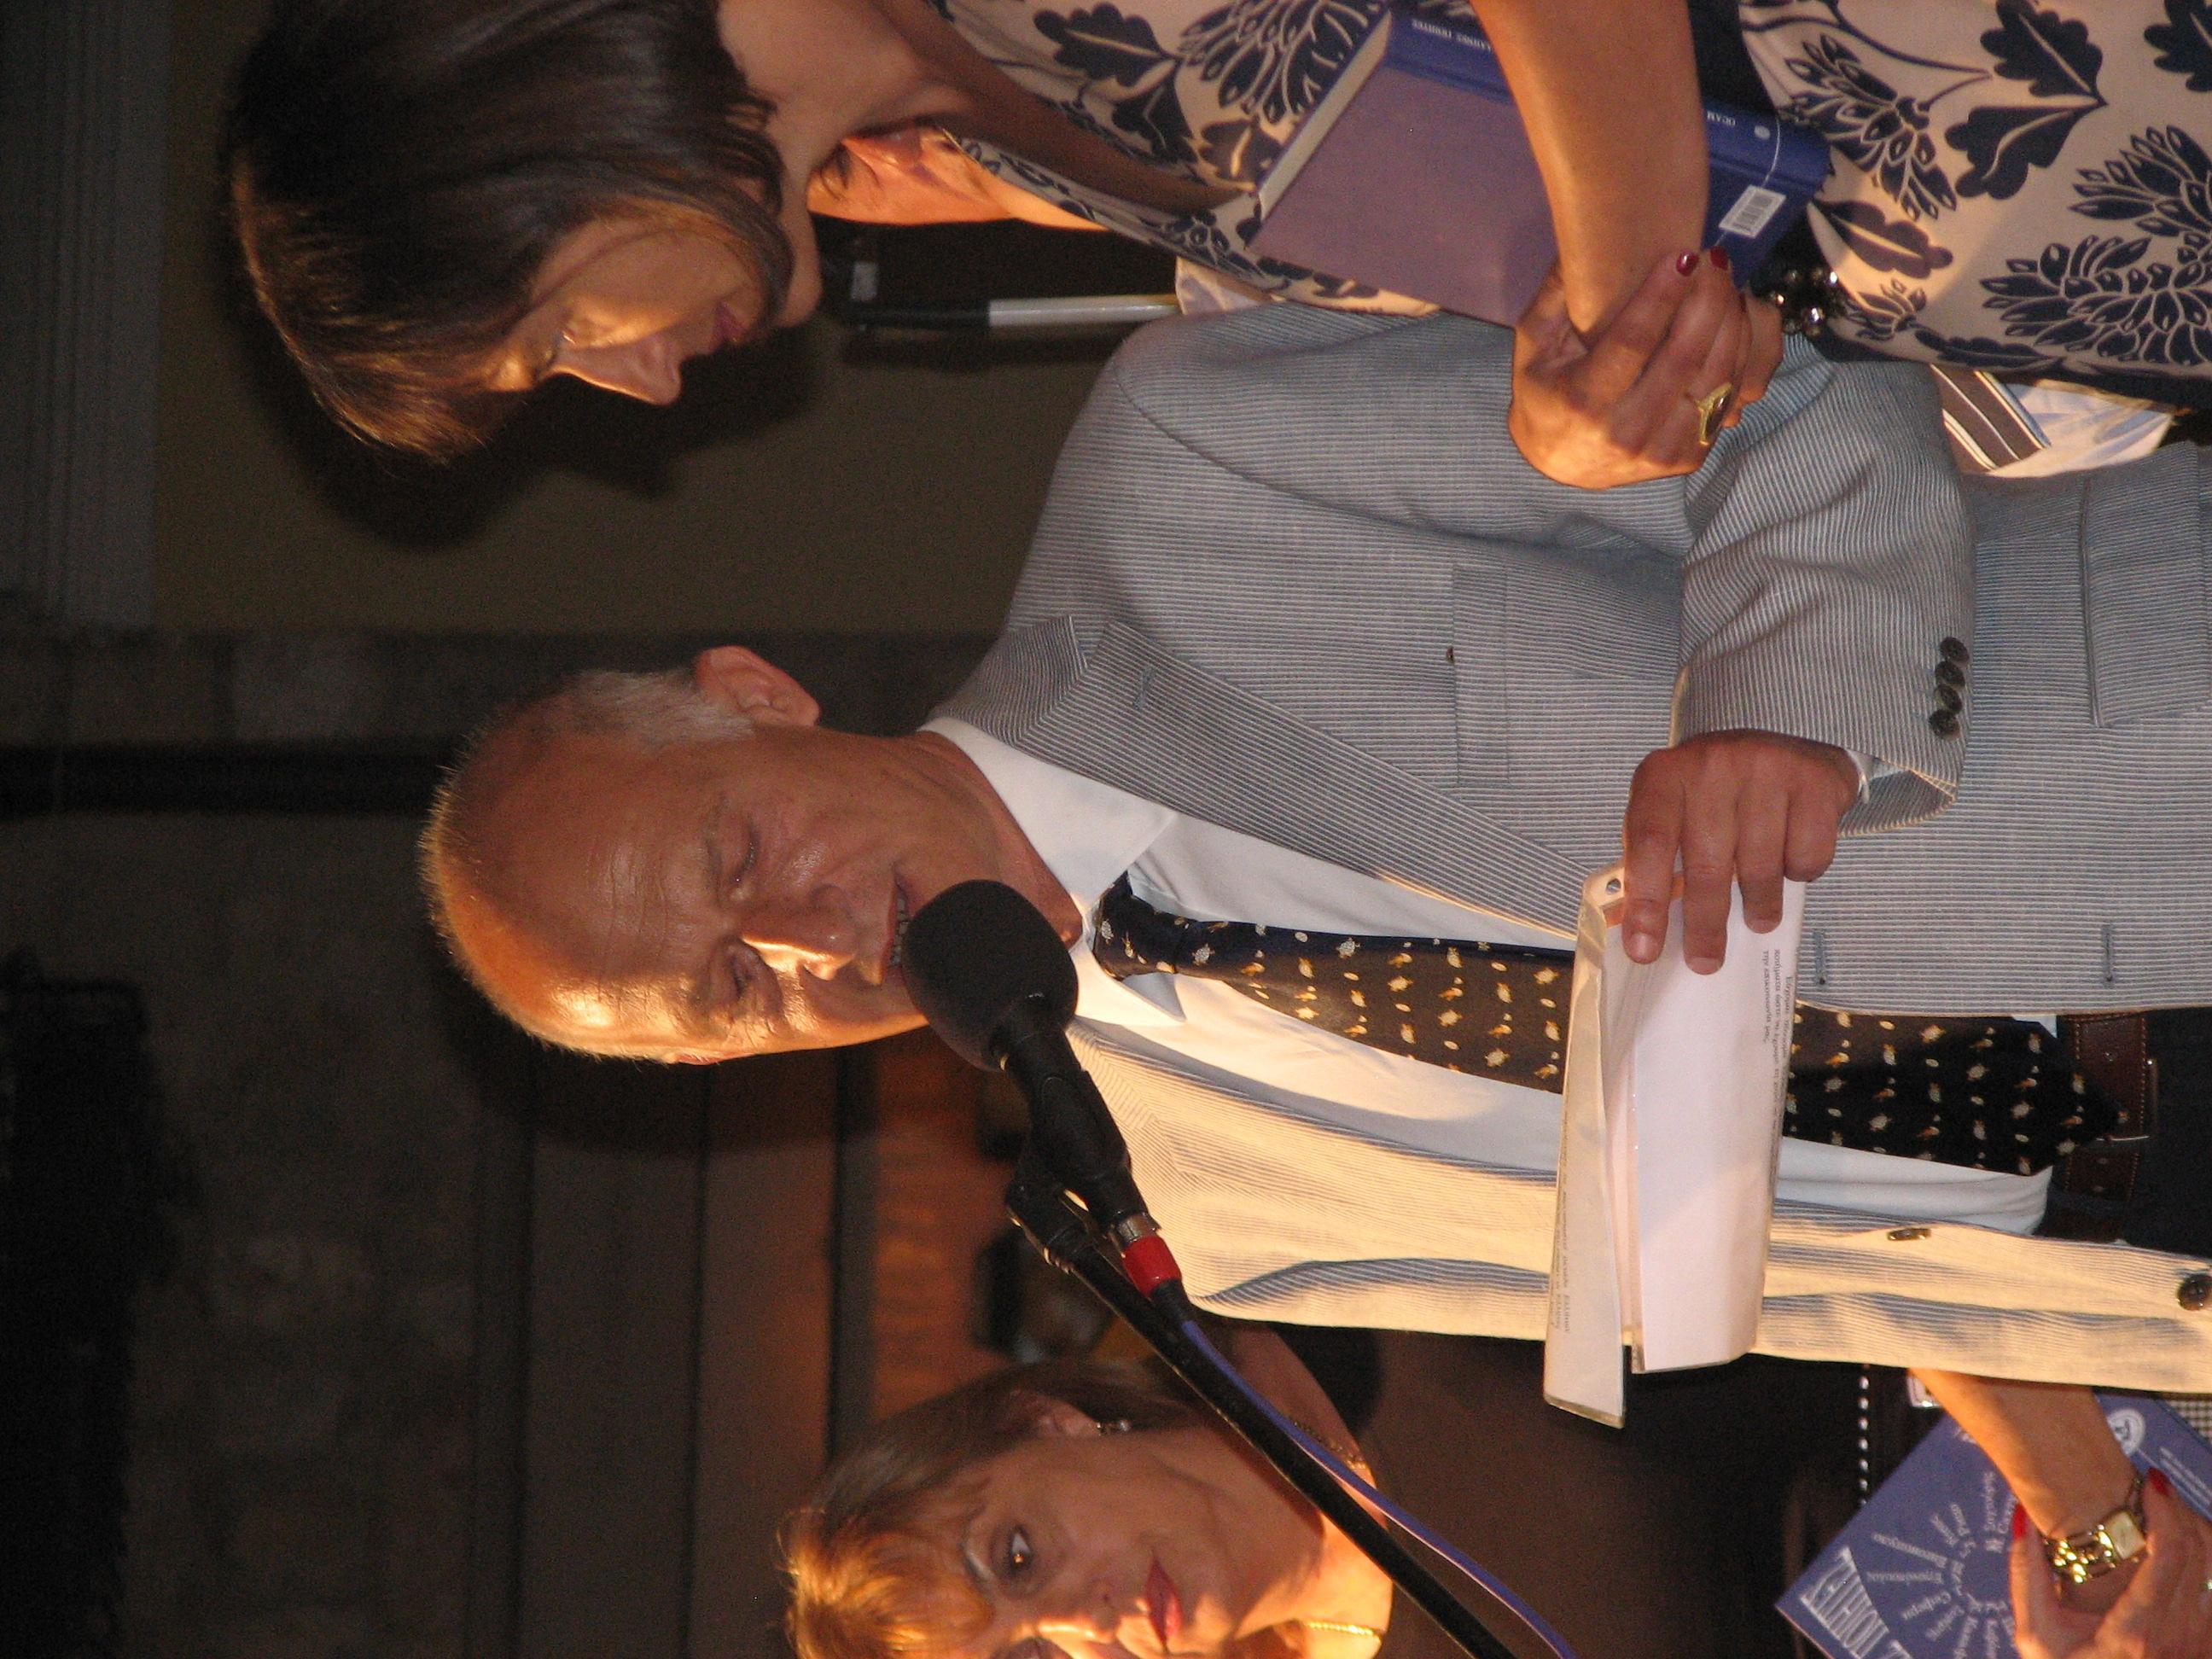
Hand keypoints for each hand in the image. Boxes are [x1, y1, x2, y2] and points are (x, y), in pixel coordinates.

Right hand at [1508, 249, 1781, 489]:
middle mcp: (1625, 431)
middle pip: (1685, 354)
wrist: (1562, 465)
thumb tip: (1585, 243)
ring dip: (1731, 320)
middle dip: (1709, 298)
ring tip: (1727, 283)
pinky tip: (1730, 320)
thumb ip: (1556, 295)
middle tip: (1715, 258)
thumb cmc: (1546, 393)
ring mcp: (1661, 449)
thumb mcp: (1534, 345)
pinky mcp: (1688, 458)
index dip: (1663, 295)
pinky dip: (1737, 353)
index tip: (1684, 254)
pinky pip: (1726, 396)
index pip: (1633, 341)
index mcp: (1584, 401)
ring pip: (1716, 374)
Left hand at [1620, 731, 1857, 971]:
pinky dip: (1799, 873)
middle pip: (1706, 865)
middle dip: (1705, 925)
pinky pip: (1807, 855)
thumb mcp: (1673, 808)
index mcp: (1665, 774)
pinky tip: (1790, 864)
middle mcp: (1713, 765)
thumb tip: (1641, 933)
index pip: (1649, 845)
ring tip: (1757, 920)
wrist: (1781, 736)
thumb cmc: (1714, 791)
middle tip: (1706, 961)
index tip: (1644, 950)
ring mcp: (1767, 769)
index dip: (1646, 903)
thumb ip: (1654, 858)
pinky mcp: (1814, 782)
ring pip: (1760, 866)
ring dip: (1758, 906)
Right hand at [2012, 1474, 2211, 1657]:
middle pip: (2199, 1557)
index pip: (2169, 1556)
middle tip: (2154, 1489)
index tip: (2150, 1482)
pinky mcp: (2200, 1646)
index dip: (2166, 1512)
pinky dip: (2205, 1563)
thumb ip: (2026, 1573)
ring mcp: (2196, 1645)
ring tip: (2169, 1515)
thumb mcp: (2034, 1635)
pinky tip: (2183, 1550)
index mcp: (2136, 1632)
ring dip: (2198, 1536)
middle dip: (2180, 1512)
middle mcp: (2178, 1638)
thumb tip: (2022, 1517)